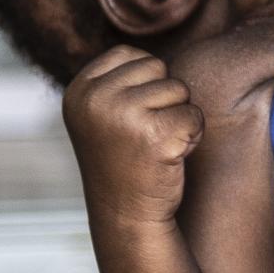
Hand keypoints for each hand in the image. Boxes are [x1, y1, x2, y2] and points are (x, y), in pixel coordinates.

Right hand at [62, 43, 203, 229]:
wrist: (127, 218)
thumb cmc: (123, 163)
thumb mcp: (103, 115)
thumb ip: (118, 82)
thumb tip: (154, 56)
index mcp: (79, 90)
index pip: (130, 54)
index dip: (144, 85)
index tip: (131, 122)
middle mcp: (96, 99)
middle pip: (157, 67)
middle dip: (163, 100)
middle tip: (146, 136)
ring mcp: (124, 115)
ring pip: (179, 89)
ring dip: (179, 118)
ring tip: (157, 147)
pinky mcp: (156, 135)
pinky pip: (194, 114)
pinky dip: (193, 136)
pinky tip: (171, 157)